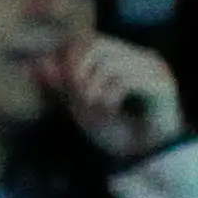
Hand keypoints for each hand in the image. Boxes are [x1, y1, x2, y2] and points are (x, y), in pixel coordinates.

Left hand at [41, 34, 185, 163]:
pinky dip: (110, 97)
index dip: (68, 58)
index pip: (87, 38)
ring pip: (109, 63)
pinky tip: (112, 111)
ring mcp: (154, 67)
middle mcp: (139, 55)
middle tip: (79, 99)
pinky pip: (127, 80)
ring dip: (93, 89)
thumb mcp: (79, 106)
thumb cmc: (116, 131)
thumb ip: (61, 84)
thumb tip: (35, 63)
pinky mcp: (163, 84)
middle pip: (96, 44)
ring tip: (96, 109)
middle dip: (78, 71)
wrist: (146, 158)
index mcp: (122, 55)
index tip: (64, 86)